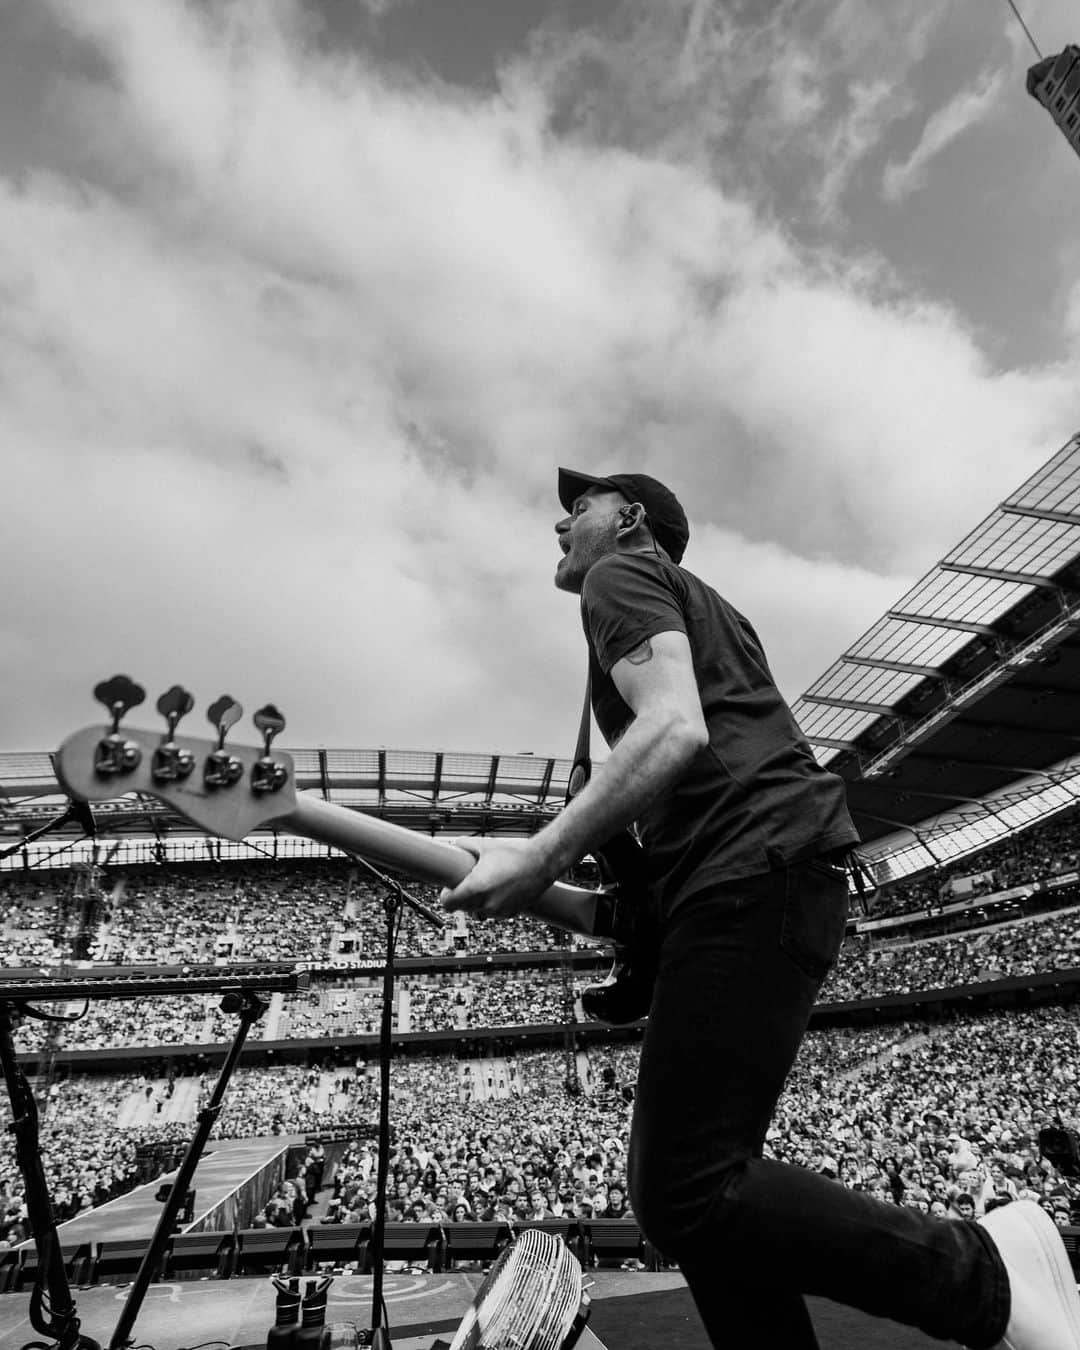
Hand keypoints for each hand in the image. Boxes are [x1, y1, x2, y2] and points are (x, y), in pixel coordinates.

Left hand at [440, 837, 554, 919]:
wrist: (543, 862)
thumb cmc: (516, 854)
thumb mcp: (485, 845)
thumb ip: (465, 845)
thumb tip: (456, 845)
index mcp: (476, 888)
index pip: (448, 904)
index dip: (446, 895)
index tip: (449, 888)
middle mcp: (487, 903)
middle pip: (462, 909)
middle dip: (462, 898)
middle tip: (466, 882)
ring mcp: (499, 910)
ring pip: (478, 913)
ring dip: (477, 903)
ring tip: (486, 885)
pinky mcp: (511, 913)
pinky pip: (494, 912)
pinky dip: (492, 904)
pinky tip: (499, 889)